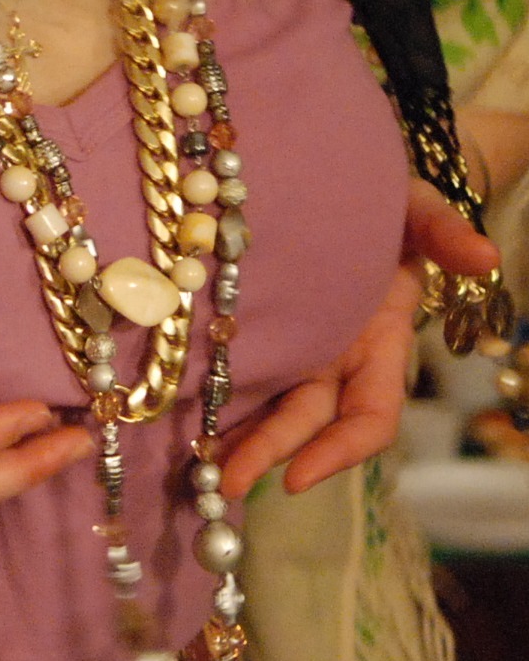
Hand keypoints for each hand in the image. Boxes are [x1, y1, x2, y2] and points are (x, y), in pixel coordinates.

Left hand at [218, 177, 499, 499]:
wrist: (340, 179)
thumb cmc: (388, 201)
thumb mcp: (418, 211)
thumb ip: (444, 233)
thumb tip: (483, 256)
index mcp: (380, 343)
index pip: (369, 418)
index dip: (338, 453)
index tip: (296, 478)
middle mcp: (336, 355)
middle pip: (305, 419)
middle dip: (268, 452)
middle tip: (222, 482)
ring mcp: (294, 341)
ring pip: (267, 400)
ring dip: (235, 433)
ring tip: (192, 460)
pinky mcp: (255, 319)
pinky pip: (236, 361)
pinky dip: (212, 388)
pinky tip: (178, 404)